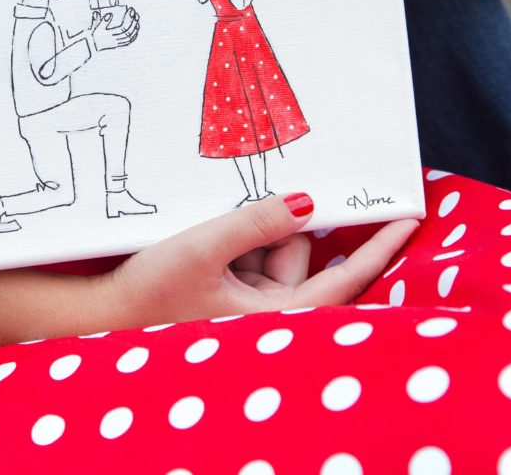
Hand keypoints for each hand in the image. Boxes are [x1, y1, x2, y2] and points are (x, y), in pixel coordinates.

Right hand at [91, 9, 138, 50]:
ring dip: (135, 28)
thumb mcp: (96, 27)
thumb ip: (101, 20)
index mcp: (108, 35)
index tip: (130, 10)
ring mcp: (117, 43)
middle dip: (133, 22)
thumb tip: (109, 14)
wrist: (92, 46)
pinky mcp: (118, 45)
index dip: (128, 19)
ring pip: (129, 37)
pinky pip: (128, 41)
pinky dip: (134, 35)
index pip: (122, 28)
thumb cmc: (94, 35)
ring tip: (136, 19)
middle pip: (128, 32)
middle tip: (135, 13)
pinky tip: (136, 29)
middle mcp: (114, 40)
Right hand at [106, 193, 417, 326]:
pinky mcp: (226, 290)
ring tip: (211, 222)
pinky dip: (238, 234)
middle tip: (253, 197)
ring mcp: (247, 300)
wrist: (100, 313)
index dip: (378, 247)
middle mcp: (267, 311)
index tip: (410, 218)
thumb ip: (258, 221)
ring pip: (272, 248)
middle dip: (281, 222)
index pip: (343, 277)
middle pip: (299, 253)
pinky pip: (249, 252)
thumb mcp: (204, 246)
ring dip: (253, 226)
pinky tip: (207, 226)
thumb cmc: (149, 291)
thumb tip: (308, 203)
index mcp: (276, 314)